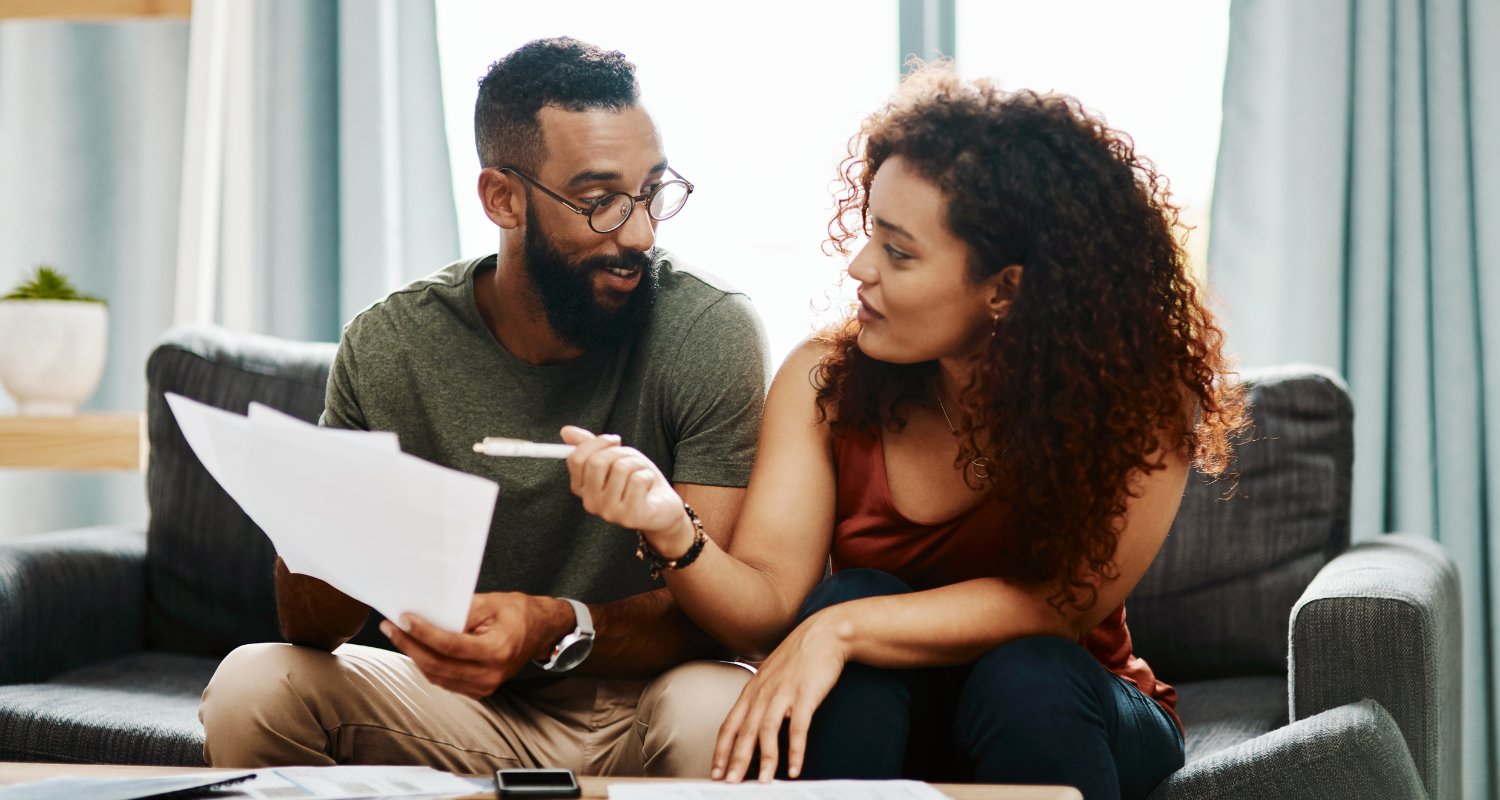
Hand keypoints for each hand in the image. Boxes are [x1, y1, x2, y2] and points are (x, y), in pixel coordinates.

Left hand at [381, 592, 569, 697]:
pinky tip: (416, 648)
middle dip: (409, 645)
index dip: (423, 633)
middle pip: (438, 665)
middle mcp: (490, 675)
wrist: (541, 632)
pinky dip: (427, 665)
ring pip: (437, 676)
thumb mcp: (492, 602)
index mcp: (497, 651)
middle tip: (390, 626)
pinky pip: (444, 681)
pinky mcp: (478, 691)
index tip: (403, 619)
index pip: (451, 645)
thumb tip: (428, 613)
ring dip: (414, 656)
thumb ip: (461, 610)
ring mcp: (485, 687)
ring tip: (398, 634)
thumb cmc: (519, 613)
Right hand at [561, 425, 689, 549]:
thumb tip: (565, 431)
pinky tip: (648, 487)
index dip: (597, 442)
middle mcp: (590, 503)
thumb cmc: (635, 479)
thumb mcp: (613, 457)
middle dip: (619, 452)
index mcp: (581, 488)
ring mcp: (609, 512)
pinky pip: (638, 480)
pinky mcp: (629, 516)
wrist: (663, 506)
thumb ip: (589, 446)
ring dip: (637, 464)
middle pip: (597, 462)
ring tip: (641, 474)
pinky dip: (648, 476)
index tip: (614, 441)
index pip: (576, 458)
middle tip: (630, 459)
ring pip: (621, 468)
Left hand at [712, 610, 848, 781]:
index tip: (716, 771)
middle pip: (744, 732)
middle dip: (736, 761)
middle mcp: (763, 692)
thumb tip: (752, 717)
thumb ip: (760, 695)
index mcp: (752, 690)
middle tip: (730, 784)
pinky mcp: (806, 694)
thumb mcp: (771, 674)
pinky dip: (796, 750)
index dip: (721, 750)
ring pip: (767, 731)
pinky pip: (798, 727)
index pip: (729, 724)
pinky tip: (795, 768)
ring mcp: (784, 692)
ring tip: (764, 783)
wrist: (824, 633)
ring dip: (765, 759)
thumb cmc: (799, 656)